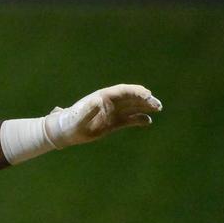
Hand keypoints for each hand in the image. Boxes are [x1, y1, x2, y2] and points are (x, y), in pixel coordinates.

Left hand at [44, 84, 161, 147]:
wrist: (66, 132)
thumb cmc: (70, 123)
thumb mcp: (78, 118)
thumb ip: (88, 110)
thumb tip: (97, 102)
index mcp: (102, 97)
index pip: (122, 91)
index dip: (135, 92)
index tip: (147, 94)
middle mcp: (109, 102)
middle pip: (130, 97)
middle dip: (144, 99)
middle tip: (157, 104)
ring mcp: (112, 112)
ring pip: (132, 107)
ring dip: (145, 107)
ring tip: (158, 108)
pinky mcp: (113, 123)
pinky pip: (129, 119)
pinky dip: (139, 119)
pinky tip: (148, 121)